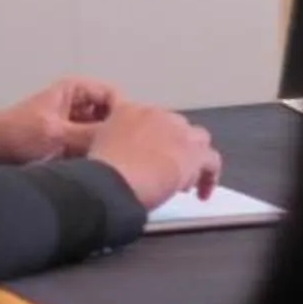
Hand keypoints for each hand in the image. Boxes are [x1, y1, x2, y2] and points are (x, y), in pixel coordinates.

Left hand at [0, 77, 121, 165]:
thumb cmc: (16, 133)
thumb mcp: (56, 133)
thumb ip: (89, 135)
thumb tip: (120, 143)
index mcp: (76, 90)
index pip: (114, 97)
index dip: (122, 115)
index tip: (126, 136)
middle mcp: (78, 105)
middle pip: (110, 117)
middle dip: (113, 134)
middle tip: (119, 154)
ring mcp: (74, 125)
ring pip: (100, 135)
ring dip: (101, 148)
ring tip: (105, 163)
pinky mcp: (68, 145)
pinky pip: (89, 149)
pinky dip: (91, 157)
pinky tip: (94, 170)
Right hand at [87, 101, 220, 209]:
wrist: (112, 180)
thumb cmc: (99, 171)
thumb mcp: (92, 148)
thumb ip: (107, 144)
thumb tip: (116, 158)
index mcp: (130, 111)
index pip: (152, 121)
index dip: (155, 140)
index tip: (152, 156)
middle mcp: (157, 115)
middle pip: (176, 128)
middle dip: (174, 147)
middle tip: (167, 169)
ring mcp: (177, 132)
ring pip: (197, 140)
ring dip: (192, 158)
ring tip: (186, 179)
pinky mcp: (193, 153)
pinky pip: (210, 162)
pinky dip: (208, 177)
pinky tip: (202, 192)